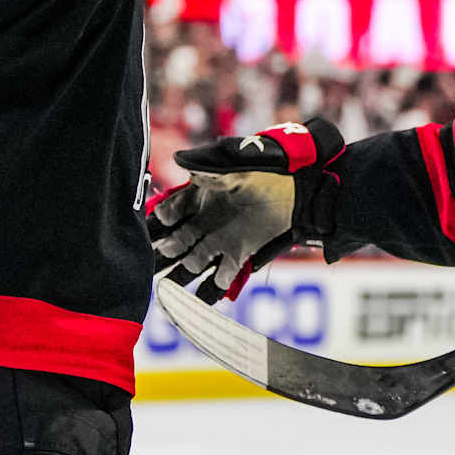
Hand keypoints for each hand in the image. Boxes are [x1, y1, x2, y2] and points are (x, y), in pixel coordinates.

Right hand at [149, 118, 343, 302]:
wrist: (292, 188)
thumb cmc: (261, 172)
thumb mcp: (233, 167)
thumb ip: (208, 171)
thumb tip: (183, 164)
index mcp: (196, 200)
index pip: (167, 214)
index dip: (162, 220)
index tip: (166, 219)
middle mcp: (202, 223)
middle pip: (174, 242)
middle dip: (167, 250)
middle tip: (166, 251)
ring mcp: (218, 241)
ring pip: (192, 262)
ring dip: (184, 271)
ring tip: (177, 279)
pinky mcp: (238, 254)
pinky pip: (220, 276)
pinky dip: (213, 287)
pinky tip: (209, 289)